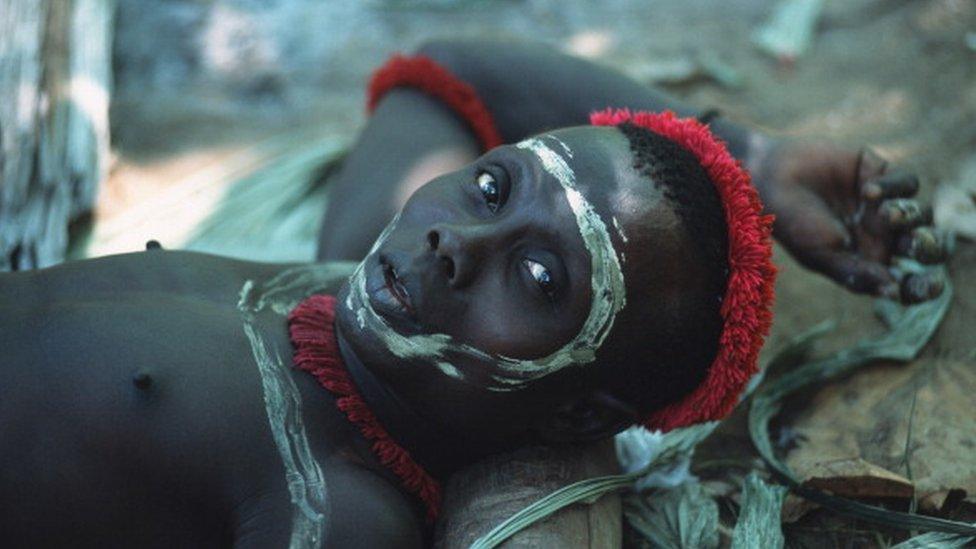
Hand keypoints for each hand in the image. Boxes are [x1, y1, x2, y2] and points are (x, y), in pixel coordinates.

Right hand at [753, 140, 949, 303]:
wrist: (770, 179)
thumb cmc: (791, 223)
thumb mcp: (821, 256)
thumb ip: (857, 274)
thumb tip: (893, 292)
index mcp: (868, 260)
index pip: (906, 279)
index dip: (923, 285)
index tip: (931, 285)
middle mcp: (880, 234)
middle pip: (924, 244)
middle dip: (929, 246)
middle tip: (914, 243)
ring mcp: (882, 203)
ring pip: (922, 213)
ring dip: (911, 216)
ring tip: (884, 214)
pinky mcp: (879, 172)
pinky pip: (908, 182)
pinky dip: (895, 188)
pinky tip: (868, 190)